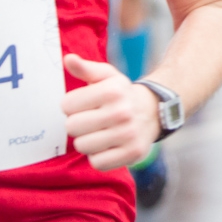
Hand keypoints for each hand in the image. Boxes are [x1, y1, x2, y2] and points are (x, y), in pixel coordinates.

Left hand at [61, 54, 159, 170]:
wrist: (154, 111)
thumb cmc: (121, 95)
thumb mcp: (107, 77)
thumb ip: (85, 69)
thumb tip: (68, 59)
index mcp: (113, 90)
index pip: (66, 105)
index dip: (73, 106)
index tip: (86, 105)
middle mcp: (122, 111)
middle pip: (71, 127)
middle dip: (79, 124)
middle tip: (93, 120)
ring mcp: (129, 133)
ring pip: (82, 146)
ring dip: (88, 141)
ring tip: (100, 133)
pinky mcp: (132, 152)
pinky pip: (97, 162)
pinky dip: (100, 156)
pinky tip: (109, 145)